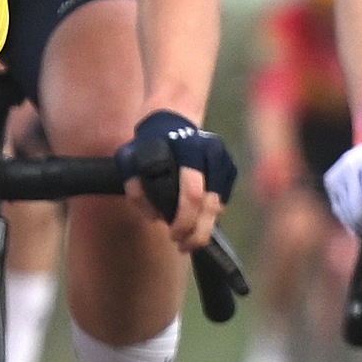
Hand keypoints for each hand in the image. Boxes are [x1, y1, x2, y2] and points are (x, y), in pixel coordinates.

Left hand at [130, 108, 235, 253]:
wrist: (173, 116)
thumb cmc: (149, 141)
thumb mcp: (131, 158)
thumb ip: (135, 187)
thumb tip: (154, 217)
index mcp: (189, 149)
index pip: (193, 194)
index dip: (184, 220)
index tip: (172, 235)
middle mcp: (212, 153)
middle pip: (211, 205)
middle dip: (197, 232)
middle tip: (183, 246)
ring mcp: (225, 159)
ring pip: (219, 206)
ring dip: (204, 227)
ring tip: (187, 239)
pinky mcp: (231, 167)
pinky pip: (222, 199)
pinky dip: (210, 214)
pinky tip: (196, 220)